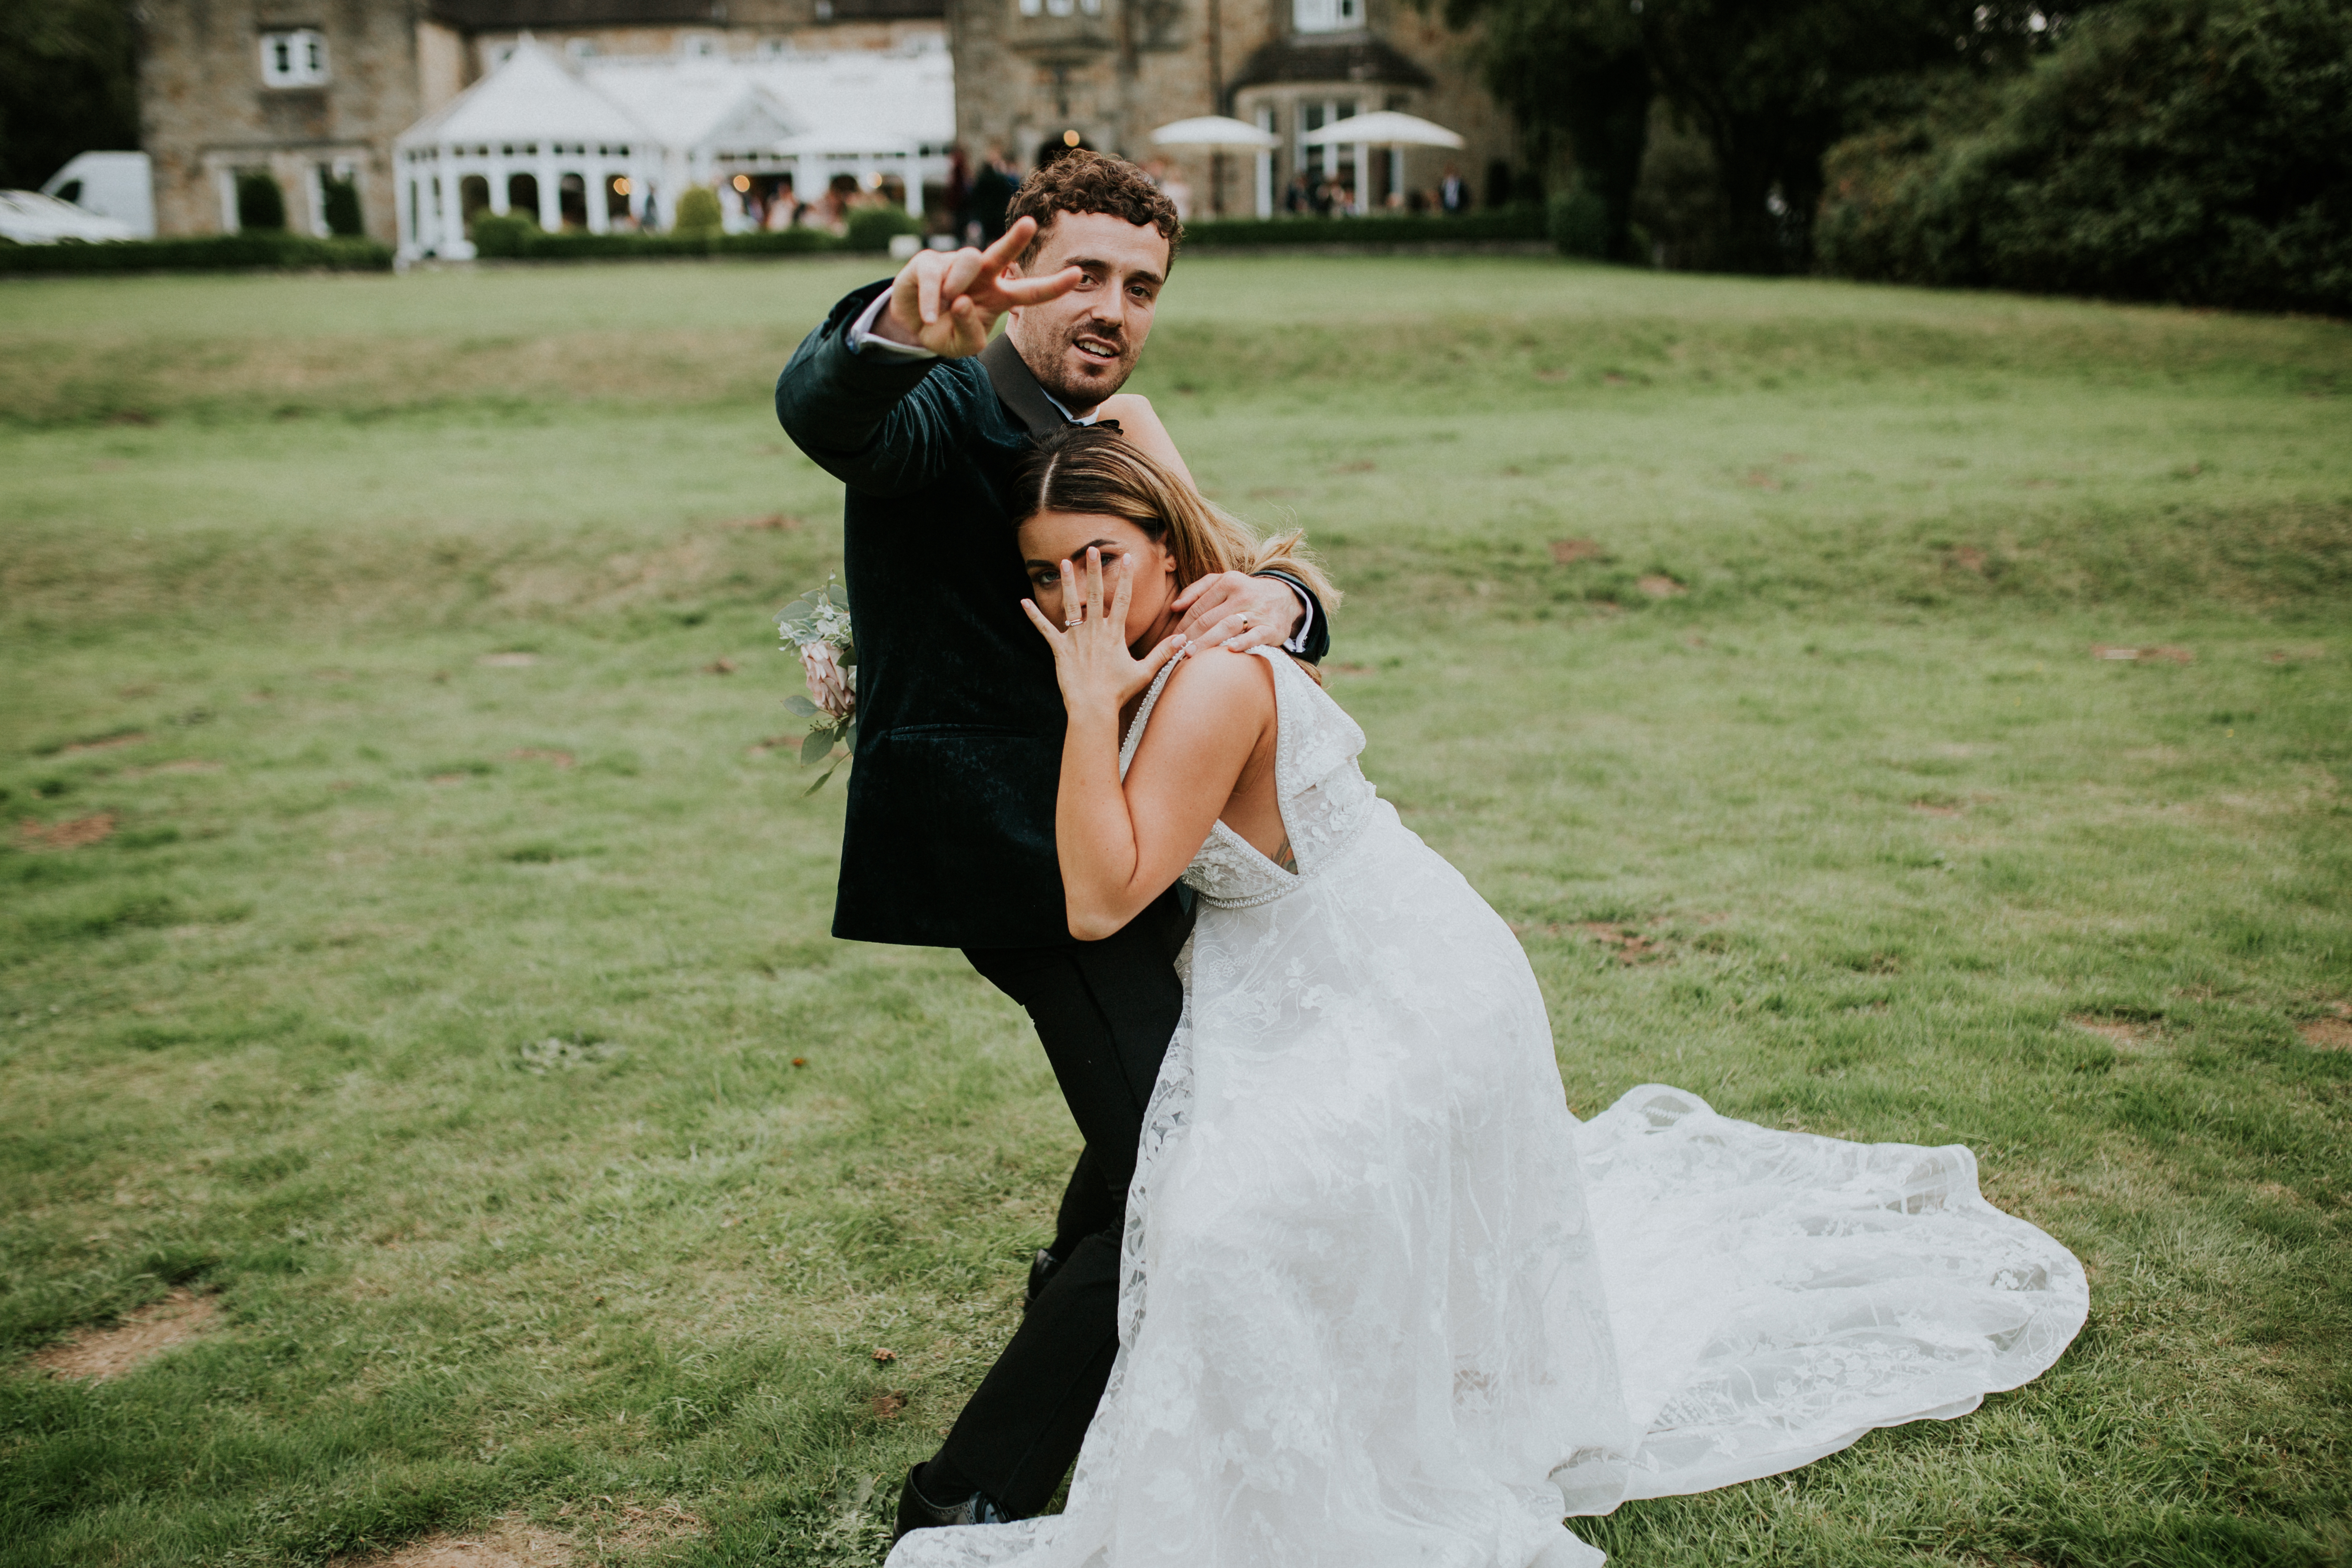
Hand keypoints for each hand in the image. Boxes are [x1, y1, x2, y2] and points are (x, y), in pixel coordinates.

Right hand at [871, 216, 1081, 358]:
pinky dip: (931, 300)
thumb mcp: (962, 346)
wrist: (912, 326)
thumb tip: (961, 300)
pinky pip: (935, 276)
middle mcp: (982, 276)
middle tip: (1030, 223)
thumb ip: (969, 331)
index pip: (1031, 291)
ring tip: (944, 308)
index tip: (1078, 274)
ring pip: (967, 261)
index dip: (1054, 285)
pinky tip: (928, 316)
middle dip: (1015, 239)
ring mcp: (956, 265)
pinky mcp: (930, 262)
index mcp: (998, 296)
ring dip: (957, 287)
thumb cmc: (946, 331)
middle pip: (1002, 254)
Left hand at [1021, 547, 1185, 718]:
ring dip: (1067, 583)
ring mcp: (1076, 638)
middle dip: (1094, 570)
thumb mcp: (1144, 672)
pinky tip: (1023, 601)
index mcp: (1114, 634)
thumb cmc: (1118, 692)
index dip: (1126, 578)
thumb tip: (1183, 640)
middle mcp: (1094, 630)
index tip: (1127, 558)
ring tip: (1063, 562)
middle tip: (1091, 549)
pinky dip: (1034, 615)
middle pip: (1095, 594)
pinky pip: (1045, 629)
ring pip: (1070, 605)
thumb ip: (1163, 653)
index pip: (1123, 599)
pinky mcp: (1060, 649)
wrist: (1092, 707)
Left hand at [1172, 571, 1302, 652]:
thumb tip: (1174, 606)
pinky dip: (1244, 642)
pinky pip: (1256, 635)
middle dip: (1190, 636)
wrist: (1286, 597)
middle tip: (1175, 651)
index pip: (1199, 607)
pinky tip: (1230, 650)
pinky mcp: (1272, 627)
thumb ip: (1197, 590)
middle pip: (1209, 618)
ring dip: (1207, 640)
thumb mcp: (1224, 582)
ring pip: (1228, 625)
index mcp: (1228, 582)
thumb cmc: (1246, 592)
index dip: (1182, 624)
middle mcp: (1243, 595)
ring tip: (1191, 654)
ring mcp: (1258, 611)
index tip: (1171, 640)